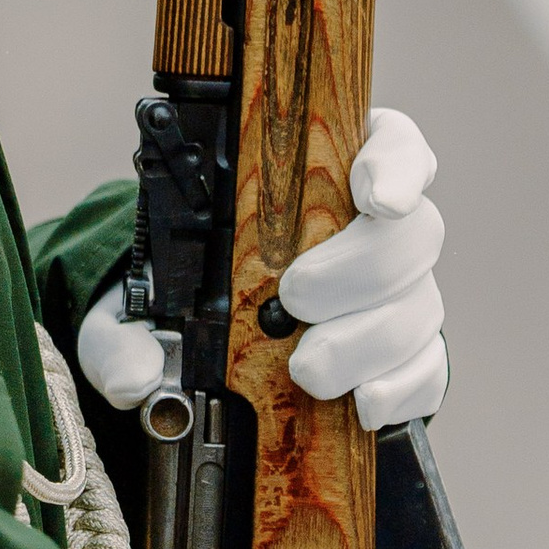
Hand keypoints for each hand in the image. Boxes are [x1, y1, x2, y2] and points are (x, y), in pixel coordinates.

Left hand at [74, 108, 448, 432]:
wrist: (215, 361)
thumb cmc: (187, 300)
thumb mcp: (138, 307)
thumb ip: (122, 336)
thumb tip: (134, 376)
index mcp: (328, 176)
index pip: (390, 144)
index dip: (393, 163)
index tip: (374, 195)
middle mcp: (379, 232)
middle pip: (413, 230)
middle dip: (360, 267)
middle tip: (296, 298)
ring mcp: (403, 296)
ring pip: (420, 305)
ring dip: (367, 339)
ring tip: (310, 369)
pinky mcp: (410, 358)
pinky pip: (427, 369)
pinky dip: (399, 388)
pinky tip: (362, 403)